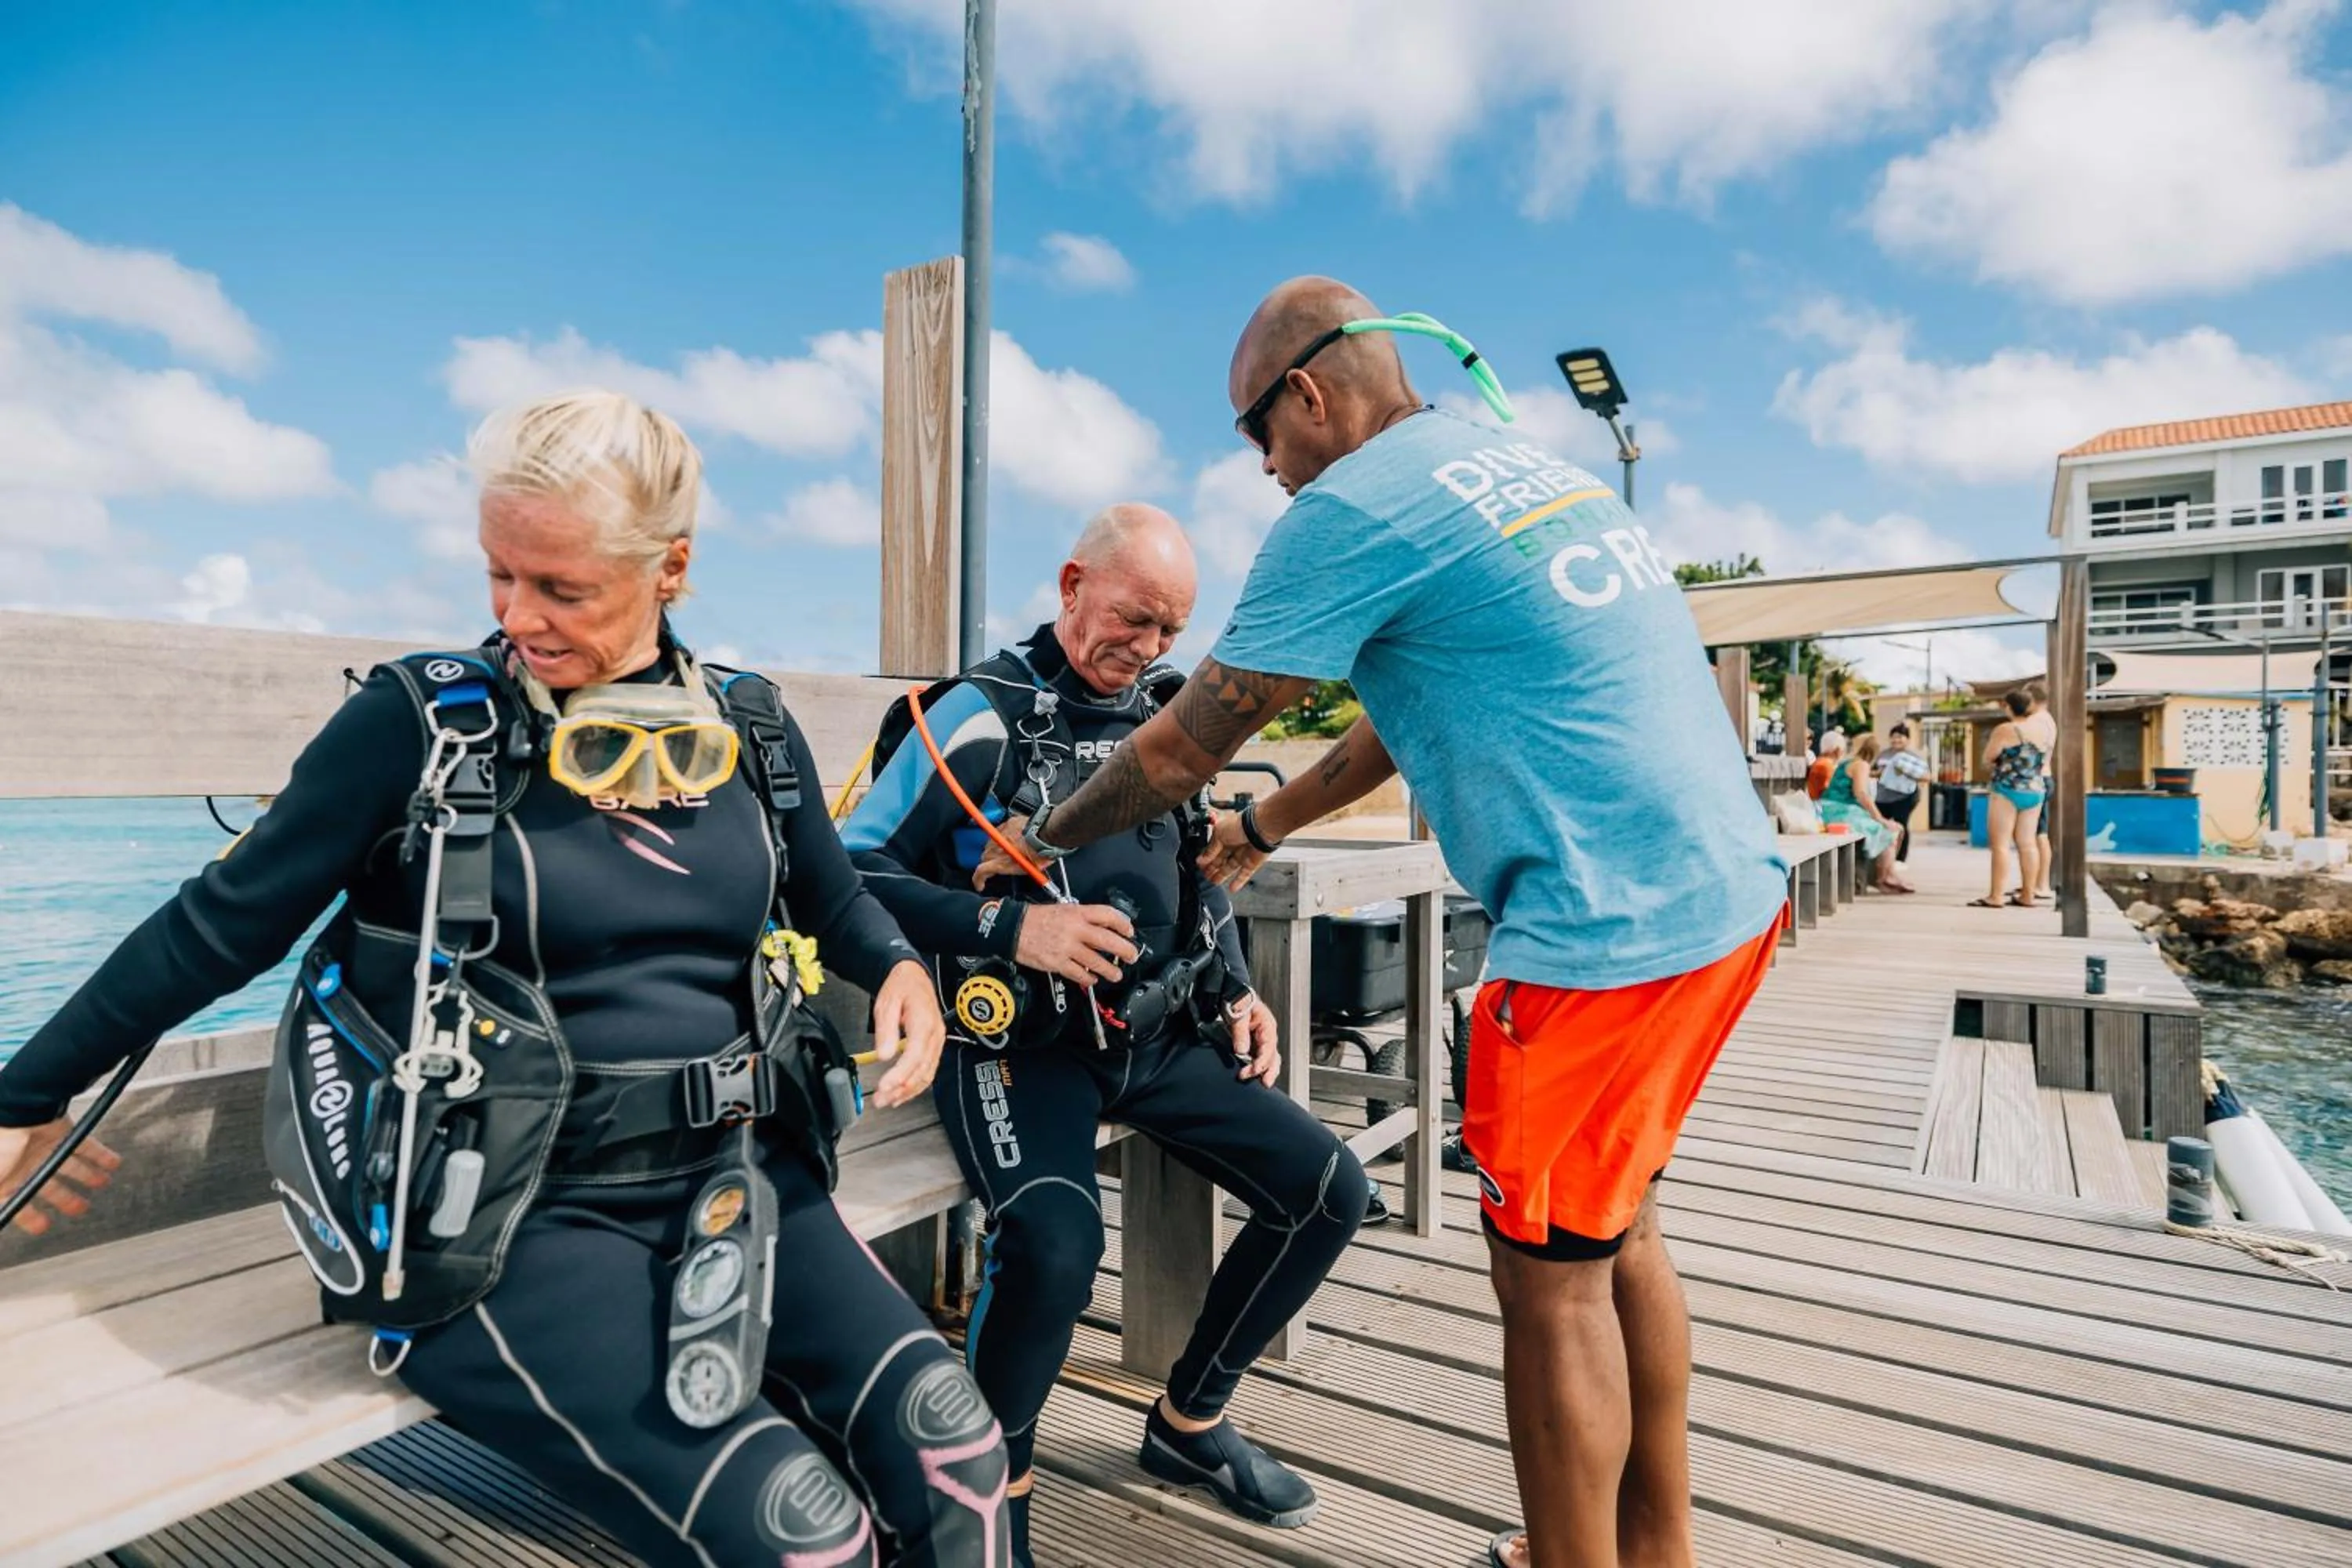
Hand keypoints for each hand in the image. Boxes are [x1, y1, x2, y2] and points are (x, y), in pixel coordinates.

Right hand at [0, 1118, 119, 1236]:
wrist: (18, 1111)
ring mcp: (43, 1148)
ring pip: (69, 1166)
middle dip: (66, 1198)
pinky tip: (113, 1163)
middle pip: (49, 1185)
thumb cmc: (1, 1146)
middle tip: (81, 1208)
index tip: (43, 1226)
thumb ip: (0, 1200)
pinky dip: (102, 1155)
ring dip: (87, 1176)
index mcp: (5, 1179)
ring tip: (101, 1182)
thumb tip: (1, 1215)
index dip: (30, 1217)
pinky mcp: (61, 1131)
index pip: (18, 1202)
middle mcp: (24, 1163)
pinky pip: (85, 1145)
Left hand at [868, 961, 946, 1109]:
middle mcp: (935, 1034)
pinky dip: (916, 1085)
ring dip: (908, 1091)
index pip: (914, 1056)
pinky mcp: (934, 1046)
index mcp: (924, 1022)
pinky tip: (902, 1093)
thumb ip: (886, 1030)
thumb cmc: (901, 987)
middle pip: (922, 1070)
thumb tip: (885, 1054)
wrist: (913, 977)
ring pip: (927, 1074)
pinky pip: (928, 1070)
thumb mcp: (886, 1004)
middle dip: (901, 1089)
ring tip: (889, 1100)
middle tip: (882, 1099)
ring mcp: (937, 1041)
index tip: (885, 1086)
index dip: (900, 1074)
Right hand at [971, 816, 1037, 889]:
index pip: (981, 872)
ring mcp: (1001, 835)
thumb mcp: (1027, 870)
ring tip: (1005, 850)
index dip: (978, 880)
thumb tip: (1015, 870)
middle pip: (984, 857)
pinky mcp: (1007, 824)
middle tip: (997, 864)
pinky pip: (999, 831)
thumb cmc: (1041, 853)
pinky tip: (1010, 838)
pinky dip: (1002, 836)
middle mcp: (997, 849)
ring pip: (990, 843)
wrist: (1047, 835)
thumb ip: (1014, 870)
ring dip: (994, 849)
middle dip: (989, 862)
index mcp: (1001, 863)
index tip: (980, 884)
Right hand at [1014, 903, 1138, 985]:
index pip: (1108, 915)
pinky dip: (1088, 978)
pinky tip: (1092, 979)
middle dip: (1124, 950)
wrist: (1012, 928)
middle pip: (1108, 941)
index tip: (1129, 932)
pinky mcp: (1058, 963)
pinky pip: (1079, 974)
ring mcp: (1067, 948)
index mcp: (1077, 913)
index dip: (1123, 924)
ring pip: (1097, 961)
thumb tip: (1102, 928)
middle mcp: (1075, 930)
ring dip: (1110, 970)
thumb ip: (1083, 918)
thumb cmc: (1036, 918)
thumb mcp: (1063, 909)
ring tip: (1116, 974)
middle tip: (1132, 956)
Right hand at [1198, 810, 1274, 890]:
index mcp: (1224, 835)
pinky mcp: (1252, 863)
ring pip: (1230, 868)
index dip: (1205, 859)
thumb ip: (1210, 849)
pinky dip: (1238, 882)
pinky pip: (1244, 875)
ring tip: (1213, 882)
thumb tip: (1201, 859)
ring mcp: (1243, 854)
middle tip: (1204, 875)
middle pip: (1220, 859)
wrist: (1261, 828)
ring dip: (1221, 875)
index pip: (1212, 850)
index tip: (1200, 866)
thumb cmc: (1241, 825)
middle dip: (1212, 868)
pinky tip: (1232, 888)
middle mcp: (1233, 844)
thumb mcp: (1218, 834)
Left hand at [1229, 994, 1282, 1084]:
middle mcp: (1267, 1034)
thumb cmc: (1238, 999)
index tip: (1253, 1070)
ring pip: (1269, 1059)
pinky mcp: (1254, 1045)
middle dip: (1269, 1070)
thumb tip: (1241, 1050)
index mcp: (1267, 1025)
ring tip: (1262, 1084)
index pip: (1269, 1047)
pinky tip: (1253, 1076)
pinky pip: (1260, 1059)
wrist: (1231, 994)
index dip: (1262, 1061)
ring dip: (1266, 1072)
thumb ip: (1240, 1032)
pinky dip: (1258, 1068)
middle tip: (1264, 1083)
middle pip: (1273, 1056)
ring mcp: (1261, 1040)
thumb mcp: (1238, 1013)